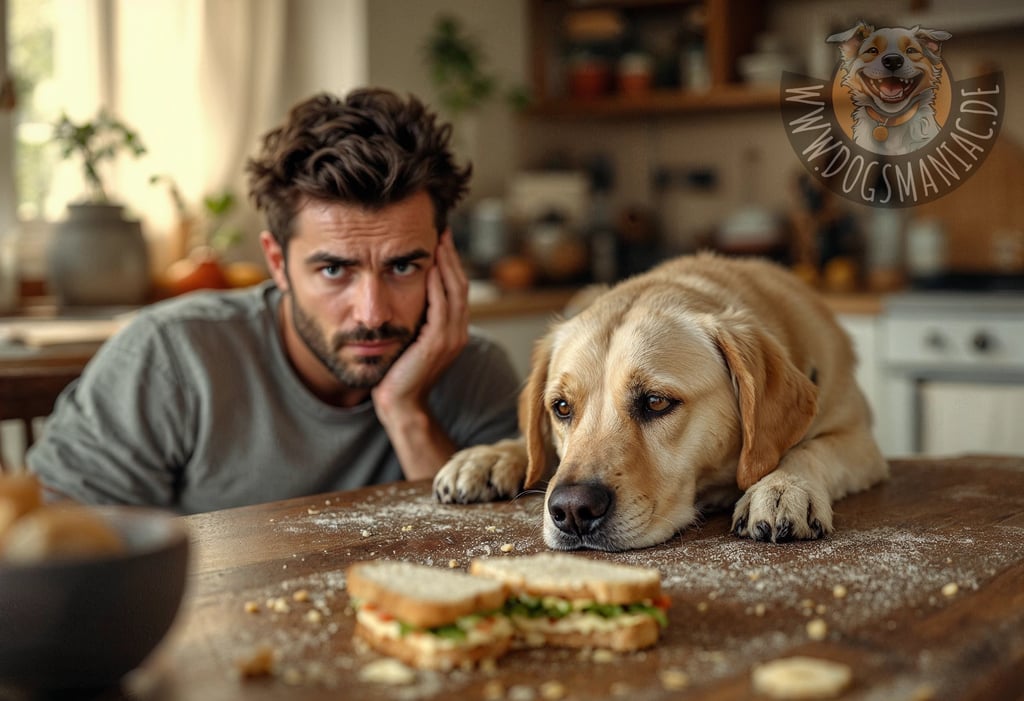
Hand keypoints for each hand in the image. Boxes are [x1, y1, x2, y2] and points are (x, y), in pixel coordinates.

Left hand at [371, 229, 468, 424]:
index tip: (440, 238)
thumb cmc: (398, 373)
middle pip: (460, 284)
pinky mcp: (438, 343)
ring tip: (438, 240)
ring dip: (447, 263)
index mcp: (453, 330)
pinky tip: (430, 266)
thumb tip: (401, 290)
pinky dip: (438, 284)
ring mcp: (450, 338)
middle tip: (442, 229)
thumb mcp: (408, 339)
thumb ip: (413, 317)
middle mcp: (457, 332)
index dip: (450, 262)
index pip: (456, 288)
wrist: (399, 404)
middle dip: (451, 255)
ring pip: (454, 291)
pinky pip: (442, 306)